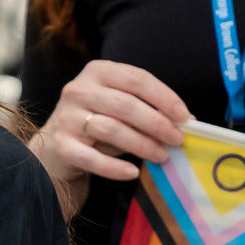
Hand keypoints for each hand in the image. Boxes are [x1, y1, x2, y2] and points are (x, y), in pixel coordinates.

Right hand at [30, 59, 191, 211]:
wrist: (57, 147)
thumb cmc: (96, 123)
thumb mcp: (120, 108)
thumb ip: (148, 109)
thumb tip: (187, 120)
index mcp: (98, 72)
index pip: (136, 79)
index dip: (163, 97)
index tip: (184, 116)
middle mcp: (79, 89)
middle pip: (126, 105)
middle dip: (157, 124)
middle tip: (176, 139)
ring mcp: (66, 116)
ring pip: (111, 130)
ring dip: (142, 145)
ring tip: (161, 156)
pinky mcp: (60, 144)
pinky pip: (92, 158)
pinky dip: (115, 167)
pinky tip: (132, 172)